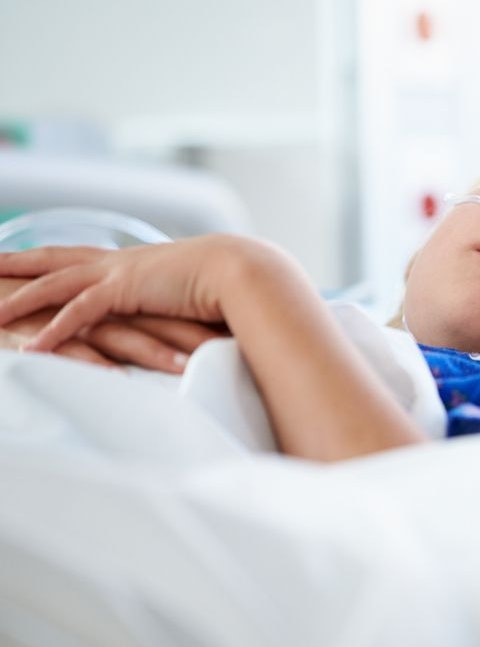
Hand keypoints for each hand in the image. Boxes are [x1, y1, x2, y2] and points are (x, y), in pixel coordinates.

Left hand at [0, 236, 259, 353]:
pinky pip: (79, 312)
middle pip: (53, 258)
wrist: (247, 271)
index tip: (17, 255)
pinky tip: (31, 348)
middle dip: (14, 260)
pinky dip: (53, 330)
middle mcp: (119, 262)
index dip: (45, 257)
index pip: (77, 256)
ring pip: (53, 283)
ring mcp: (120, 272)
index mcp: (133, 262)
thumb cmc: (230, 286)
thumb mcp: (191, 296)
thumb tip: (178, 320)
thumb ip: (174, 307)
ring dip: (17, 299)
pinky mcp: (126, 289)